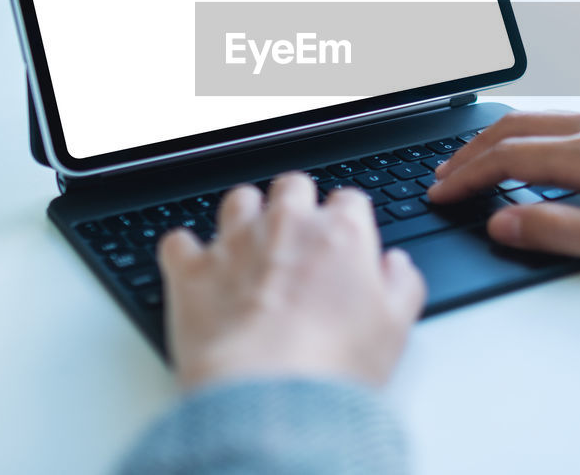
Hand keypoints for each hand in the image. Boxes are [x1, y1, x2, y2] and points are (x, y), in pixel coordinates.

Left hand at [157, 172, 425, 390]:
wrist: (267, 393)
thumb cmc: (332, 364)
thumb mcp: (395, 330)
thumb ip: (401, 286)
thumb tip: (396, 267)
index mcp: (342, 234)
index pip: (349, 201)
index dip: (347, 222)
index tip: (344, 244)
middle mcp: (287, 224)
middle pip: (293, 186)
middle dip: (295, 205)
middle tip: (296, 241)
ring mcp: (236, 241)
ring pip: (238, 199)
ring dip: (243, 217)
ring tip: (247, 249)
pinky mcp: (191, 268)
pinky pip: (179, 241)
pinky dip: (186, 253)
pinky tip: (194, 271)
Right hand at [428, 111, 579, 279]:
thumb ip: (556, 230)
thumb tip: (500, 221)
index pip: (508, 158)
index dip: (466, 176)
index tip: (439, 193)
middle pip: (514, 129)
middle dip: (470, 152)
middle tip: (441, 177)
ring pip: (537, 121)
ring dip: (496, 141)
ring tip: (470, 165)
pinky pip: (561, 123)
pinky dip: (526, 136)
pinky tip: (526, 154)